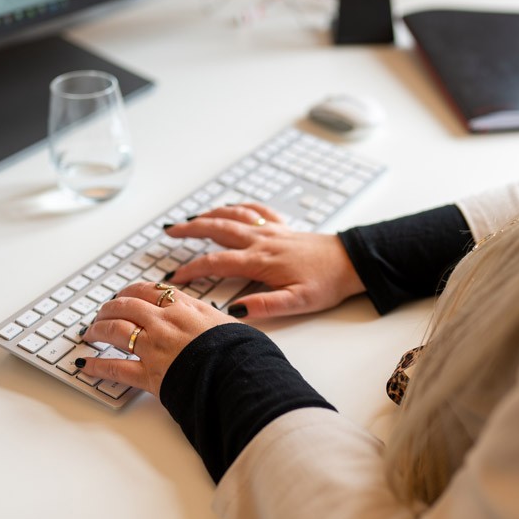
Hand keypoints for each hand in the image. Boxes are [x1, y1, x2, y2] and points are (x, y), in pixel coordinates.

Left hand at [76, 281, 236, 395]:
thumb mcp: (226, 322)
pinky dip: (97, 366)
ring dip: (97, 330)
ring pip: (115, 330)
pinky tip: (85, 364)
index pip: (150, 291)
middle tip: (102, 312)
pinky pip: (116, 368)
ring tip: (90, 333)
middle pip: (126, 306)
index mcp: (184, 308)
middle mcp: (164, 322)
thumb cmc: (238, 351)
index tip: (125, 295)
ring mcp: (154, 347)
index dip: (132, 291)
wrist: (237, 374)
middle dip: (109, 308)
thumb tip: (212, 317)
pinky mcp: (150, 374)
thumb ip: (210, 317)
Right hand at [165, 203, 365, 317]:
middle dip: (190, 230)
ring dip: (208, 215)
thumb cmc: (327, 283)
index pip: (217, 262)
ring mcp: (271, 230)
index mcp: (261, 261)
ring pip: (233, 216)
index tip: (174, 277)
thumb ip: (264, 306)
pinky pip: (255, 210)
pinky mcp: (282, 227)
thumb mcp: (298, 303)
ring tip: (189, 219)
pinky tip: (229, 209)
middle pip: (218, 230)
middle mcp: (262, 240)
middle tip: (168, 232)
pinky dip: (237, 207)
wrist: (350, 262)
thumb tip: (233, 310)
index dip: (192, 269)